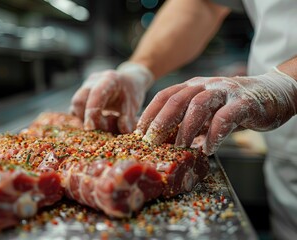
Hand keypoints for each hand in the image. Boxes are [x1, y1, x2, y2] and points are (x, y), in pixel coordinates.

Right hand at [70, 62, 153, 132]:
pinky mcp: (81, 95)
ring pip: (75, 106)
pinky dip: (82, 119)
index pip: (96, 94)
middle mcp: (93, 81)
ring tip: (100, 126)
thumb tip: (123, 131)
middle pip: (79, 100)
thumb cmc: (131, 93)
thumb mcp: (133, 106)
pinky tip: (94, 123)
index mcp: (109, 80)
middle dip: (85, 118)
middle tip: (98, 130)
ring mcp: (85, 87)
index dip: (91, 111)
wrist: (128, 81)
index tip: (90, 128)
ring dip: (84, 120)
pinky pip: (75, 109)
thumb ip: (128, 119)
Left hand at [136, 68, 296, 154]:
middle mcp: (206, 85)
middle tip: (151, 142)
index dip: (149, 113)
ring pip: (199, 105)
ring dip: (186, 128)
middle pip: (177, 99)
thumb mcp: (207, 112)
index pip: (165, 95)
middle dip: (161, 121)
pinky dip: (214, 134)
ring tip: (180, 148)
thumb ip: (189, 122)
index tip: (138, 132)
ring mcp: (225, 91)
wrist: (273, 93)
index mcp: (193, 86)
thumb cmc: (234, 106)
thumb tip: (167, 142)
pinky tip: (208, 149)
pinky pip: (225, 117)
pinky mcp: (244, 102)